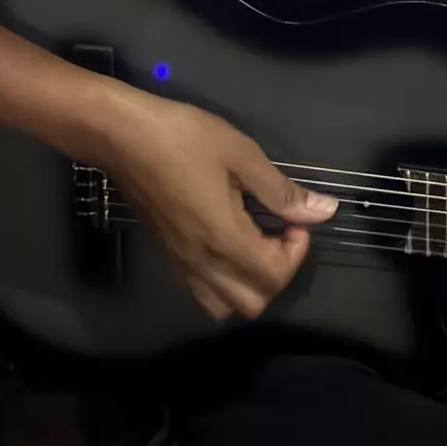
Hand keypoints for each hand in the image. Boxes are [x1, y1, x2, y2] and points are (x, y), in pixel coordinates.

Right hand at [103, 96, 336, 320]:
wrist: (123, 138)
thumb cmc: (184, 138)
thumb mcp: (241, 154)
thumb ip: (281, 191)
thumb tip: (323, 211)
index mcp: (223, 238)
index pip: (273, 276)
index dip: (296, 253)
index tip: (294, 220)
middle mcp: (201, 263)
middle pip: (253, 303)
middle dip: (277, 273)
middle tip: (279, 233)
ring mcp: (181, 265)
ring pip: (225, 307)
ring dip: (250, 285)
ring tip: (256, 243)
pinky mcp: (169, 259)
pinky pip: (203, 295)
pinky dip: (226, 285)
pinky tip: (230, 247)